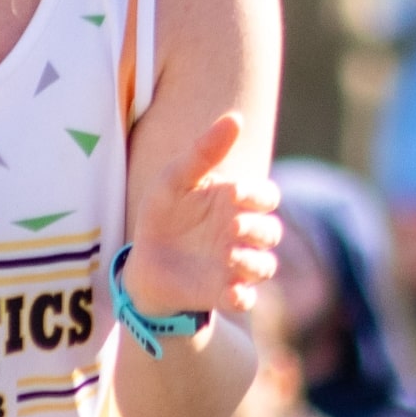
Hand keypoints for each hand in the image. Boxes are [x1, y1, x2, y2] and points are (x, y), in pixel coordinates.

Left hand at [120, 112, 280, 319]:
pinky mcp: (223, 292)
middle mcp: (241, 234)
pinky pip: (246, 299)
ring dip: (253, 262)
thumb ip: (204, 151)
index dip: (258, 196)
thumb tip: (236, 117)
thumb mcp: (175, 179)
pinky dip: (243, 297)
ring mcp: (235, 265)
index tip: (234, 193)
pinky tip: (232, 292)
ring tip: (230, 256)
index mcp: (235, 204)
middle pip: (271, 232)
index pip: (267, 197)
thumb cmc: (163, 214)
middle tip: (232, 227)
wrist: (144, 262)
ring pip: (265, 266)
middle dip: (258, 230)